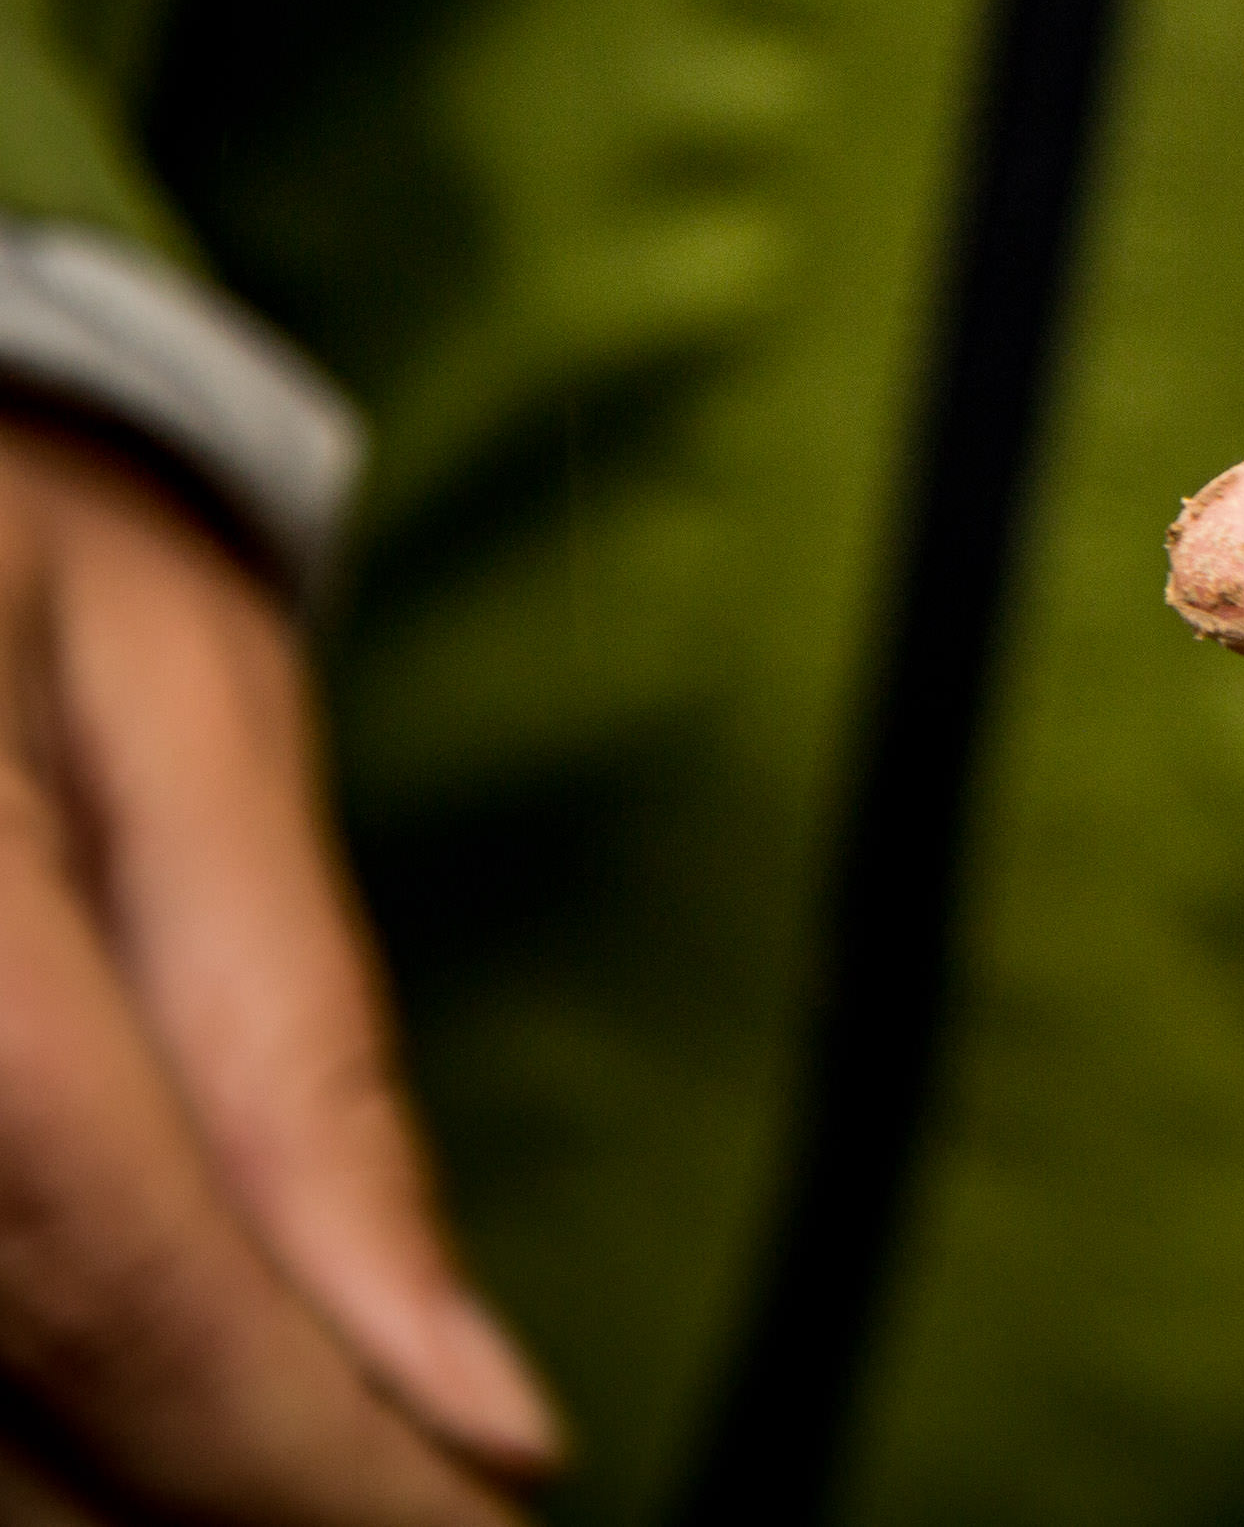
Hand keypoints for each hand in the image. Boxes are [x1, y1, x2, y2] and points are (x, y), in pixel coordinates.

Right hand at [0, 412, 557, 1521]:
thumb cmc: (4, 520)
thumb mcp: (185, 711)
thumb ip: (301, 1059)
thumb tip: (471, 1396)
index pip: (119, 1265)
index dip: (309, 1463)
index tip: (493, 1525)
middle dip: (205, 1509)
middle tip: (413, 1505)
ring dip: (91, 1491)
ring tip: (296, 1461)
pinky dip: (4, 1413)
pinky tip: (125, 1417)